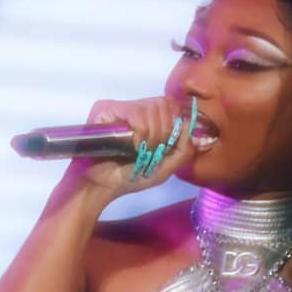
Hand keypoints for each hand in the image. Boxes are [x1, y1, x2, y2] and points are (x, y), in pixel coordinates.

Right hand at [63, 94, 196, 199]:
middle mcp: (133, 108)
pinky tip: (129, 146)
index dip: (174, 125)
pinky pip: (136, 112)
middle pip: (164, 104)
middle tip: (150, 151)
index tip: (164, 146)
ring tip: (137, 151)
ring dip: (151, 136)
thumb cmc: (128, 177)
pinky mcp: (105, 109)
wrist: (99, 187)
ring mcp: (119, 107)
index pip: (172, 105)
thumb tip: (191, 129)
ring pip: (152, 108)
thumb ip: (182, 150)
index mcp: (148, 118)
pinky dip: (139, 133)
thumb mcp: (164, 169)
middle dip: (164, 133)